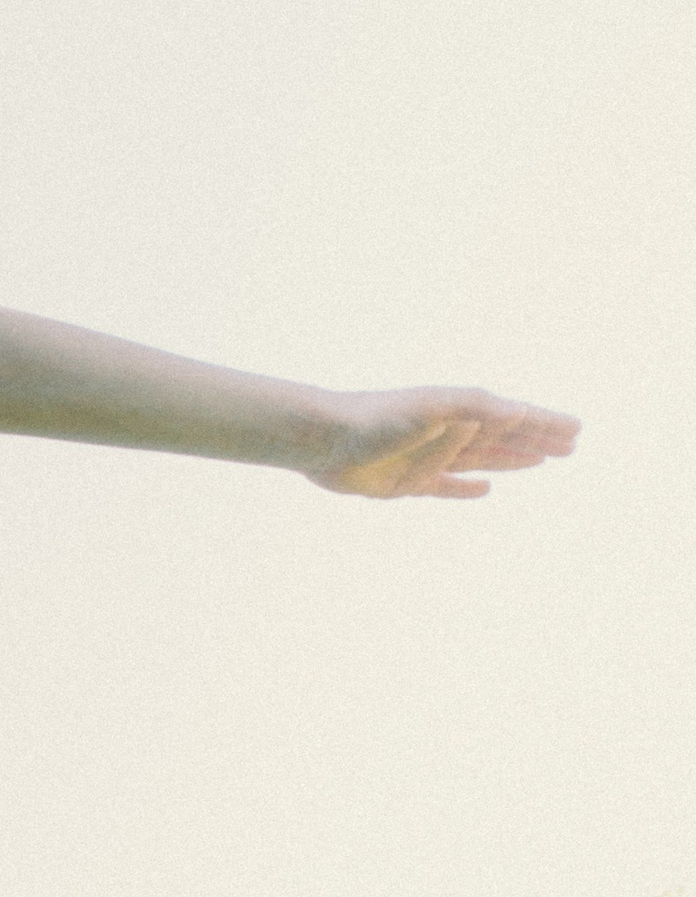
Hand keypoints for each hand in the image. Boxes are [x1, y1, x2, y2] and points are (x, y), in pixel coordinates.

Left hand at [305, 388, 579, 499]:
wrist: (321, 439)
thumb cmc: (374, 419)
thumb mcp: (430, 408)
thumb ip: (474, 407)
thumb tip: (519, 412)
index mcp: (458, 411)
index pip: (513, 418)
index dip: (544, 424)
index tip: (576, 430)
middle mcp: (446, 433)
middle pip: (503, 438)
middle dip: (536, 439)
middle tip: (570, 445)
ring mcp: (427, 458)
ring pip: (481, 459)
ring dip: (512, 458)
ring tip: (540, 459)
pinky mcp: (404, 482)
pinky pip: (446, 486)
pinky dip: (467, 487)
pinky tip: (485, 489)